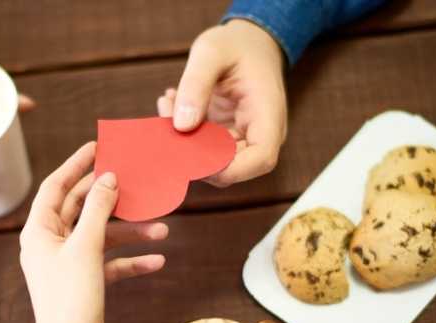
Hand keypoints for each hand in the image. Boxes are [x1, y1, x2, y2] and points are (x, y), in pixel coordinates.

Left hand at [20, 142, 167, 322]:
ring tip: (162, 229)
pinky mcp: (83, 282)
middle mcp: (50, 243)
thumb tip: (108, 178)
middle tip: (136, 179)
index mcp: (39, 230)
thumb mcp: (86, 248)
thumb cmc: (70, 299)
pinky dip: (130, 261)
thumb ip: (98, 209)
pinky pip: (109, 263)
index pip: (56, 186)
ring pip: (101, 236)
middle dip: (112, 199)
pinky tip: (157, 261)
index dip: (76, 165)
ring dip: (130, 233)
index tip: (97, 146)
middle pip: (82, 209)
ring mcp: (67, 263)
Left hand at [157, 20, 286, 186]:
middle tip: (167, 115)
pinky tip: (172, 102)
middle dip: (193, 150)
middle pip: (231, 167)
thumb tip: (182, 125)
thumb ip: (196, 84)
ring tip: (169, 101)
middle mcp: (259, 134)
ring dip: (183, 139)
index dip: (228, 167)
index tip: (191, 152)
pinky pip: (202, 147)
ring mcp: (242, 139)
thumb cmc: (236, 44)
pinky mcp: (225, 138)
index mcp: (268, 114)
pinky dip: (183, 131)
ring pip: (211, 160)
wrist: (249, 43)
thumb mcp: (211, 51)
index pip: (260, 159)